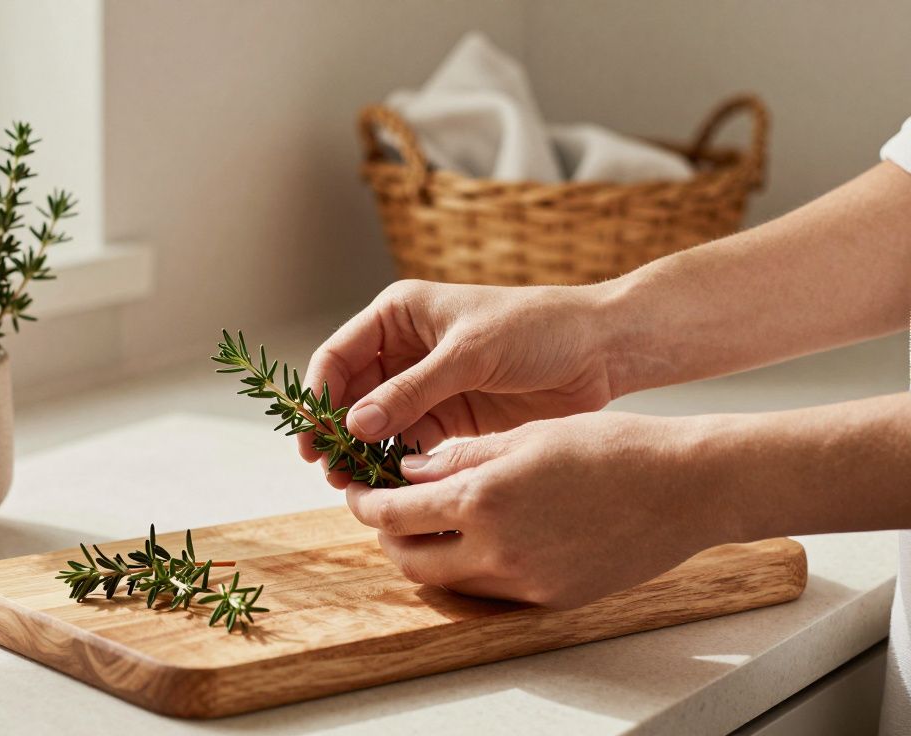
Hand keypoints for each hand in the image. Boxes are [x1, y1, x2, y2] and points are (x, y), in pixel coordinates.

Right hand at [300, 280, 614, 486]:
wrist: (601, 349)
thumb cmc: (538, 329)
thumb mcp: (470, 354)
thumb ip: (412, 390)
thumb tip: (355, 424)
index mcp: (399, 315)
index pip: (339, 356)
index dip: (319, 397)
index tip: (312, 438)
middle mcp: (404, 349)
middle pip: (350, 395)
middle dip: (336, 432)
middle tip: (328, 472)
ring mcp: (425, 385)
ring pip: (375, 424)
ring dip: (361, 453)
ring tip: (352, 487)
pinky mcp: (449, 416)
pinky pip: (408, 442)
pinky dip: (394, 463)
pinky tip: (388, 486)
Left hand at [345, 412, 734, 608]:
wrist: (686, 488)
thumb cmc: (612, 448)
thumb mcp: (525, 436)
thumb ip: (460, 456)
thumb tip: (412, 470)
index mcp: (482, 500)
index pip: (393, 513)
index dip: (365, 503)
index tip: (357, 491)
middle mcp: (496, 550)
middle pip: (409, 560)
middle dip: (386, 537)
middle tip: (383, 512)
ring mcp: (524, 582)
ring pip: (447, 582)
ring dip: (426, 556)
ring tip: (428, 526)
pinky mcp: (551, 600)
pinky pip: (490, 592)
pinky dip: (470, 569)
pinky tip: (478, 541)